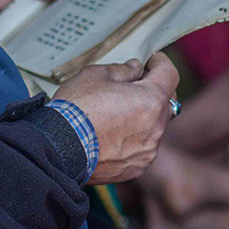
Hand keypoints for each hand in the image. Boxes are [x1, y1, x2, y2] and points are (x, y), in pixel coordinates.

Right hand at [53, 53, 179, 184]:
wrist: (58, 148)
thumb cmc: (77, 108)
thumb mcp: (96, 75)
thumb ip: (123, 70)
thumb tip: (136, 69)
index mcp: (151, 100)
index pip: (169, 75)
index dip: (161, 63)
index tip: (151, 61)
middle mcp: (156, 128)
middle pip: (166, 101)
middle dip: (154, 89)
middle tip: (135, 83)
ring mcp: (147, 150)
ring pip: (155, 126)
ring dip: (145, 116)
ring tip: (119, 112)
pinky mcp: (136, 167)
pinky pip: (143, 146)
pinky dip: (135, 137)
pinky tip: (114, 133)